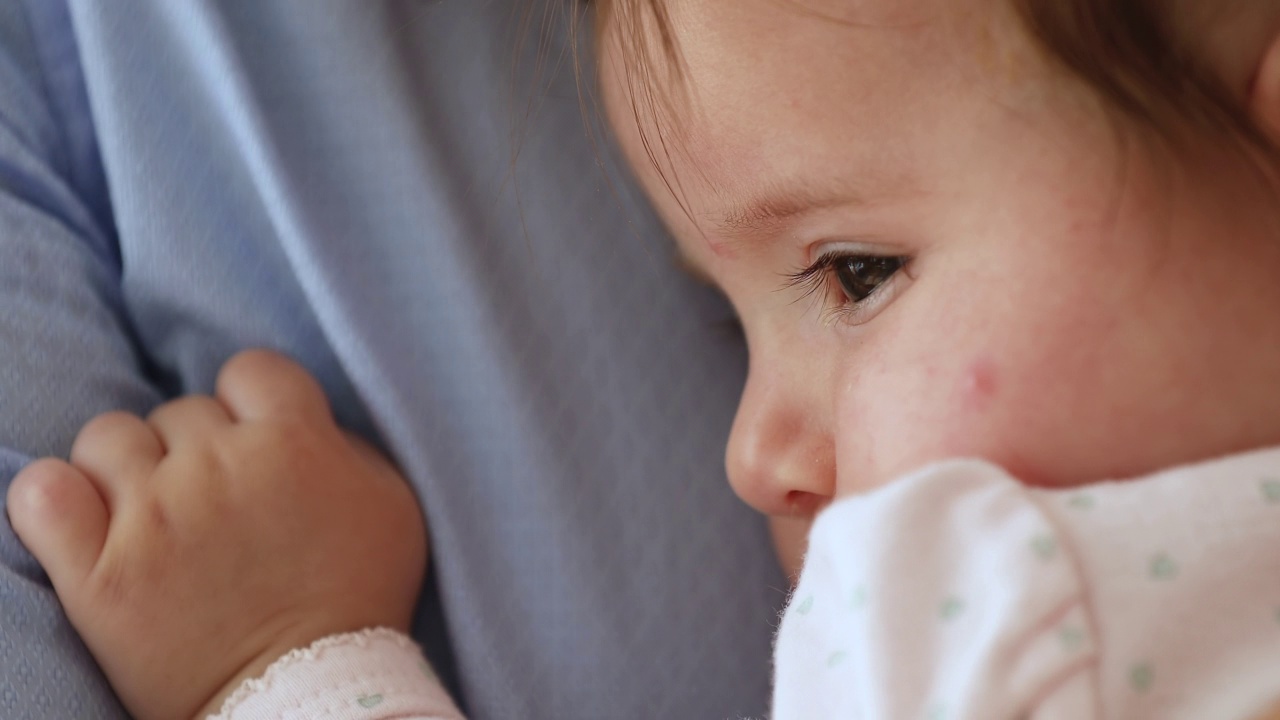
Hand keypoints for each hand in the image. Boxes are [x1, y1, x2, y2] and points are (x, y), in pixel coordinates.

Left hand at [7, 350, 427, 719]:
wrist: (310, 699)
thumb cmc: (359, 599)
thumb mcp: (390, 504)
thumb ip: (345, 443)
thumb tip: (296, 415)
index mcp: (296, 442)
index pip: (250, 370)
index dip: (252, 404)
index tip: (256, 445)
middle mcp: (221, 467)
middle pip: (181, 410)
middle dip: (196, 451)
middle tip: (218, 507)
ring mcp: (152, 518)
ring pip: (108, 437)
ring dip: (128, 470)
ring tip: (153, 519)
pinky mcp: (97, 574)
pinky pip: (41, 492)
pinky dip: (56, 499)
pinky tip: (83, 521)